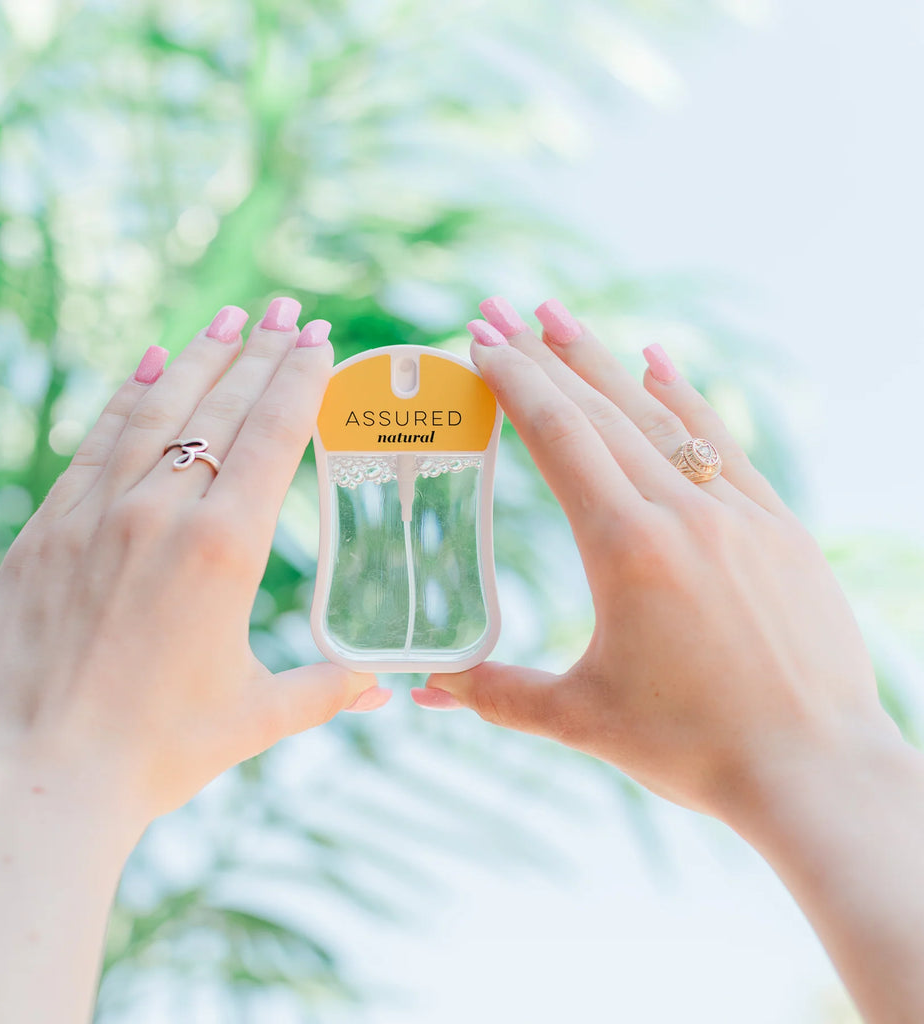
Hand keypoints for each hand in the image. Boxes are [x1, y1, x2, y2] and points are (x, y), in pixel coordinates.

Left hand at [0, 300, 387, 826]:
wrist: (46, 775)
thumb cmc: (161, 751)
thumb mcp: (256, 717)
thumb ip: (326, 689)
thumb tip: (385, 688)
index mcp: (225, 550)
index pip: (274, 438)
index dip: (299, 380)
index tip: (318, 339)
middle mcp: (162, 514)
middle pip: (221, 410)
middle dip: (260, 352)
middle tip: (285, 307)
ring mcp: (96, 515)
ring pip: (156, 412)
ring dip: (196, 360)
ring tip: (227, 317)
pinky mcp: (45, 530)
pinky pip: (92, 444)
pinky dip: (122, 400)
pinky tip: (144, 365)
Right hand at [415, 297, 898, 822]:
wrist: (816, 771)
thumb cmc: (695, 748)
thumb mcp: (582, 718)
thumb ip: (497, 693)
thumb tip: (424, 687)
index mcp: (625, 547)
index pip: (558, 437)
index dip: (514, 383)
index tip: (480, 343)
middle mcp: (682, 512)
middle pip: (599, 411)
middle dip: (542, 357)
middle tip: (497, 311)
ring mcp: (737, 512)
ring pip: (658, 416)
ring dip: (603, 362)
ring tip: (560, 315)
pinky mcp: (778, 526)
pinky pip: (722, 442)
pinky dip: (685, 398)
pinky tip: (659, 363)